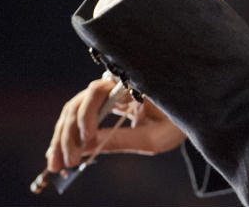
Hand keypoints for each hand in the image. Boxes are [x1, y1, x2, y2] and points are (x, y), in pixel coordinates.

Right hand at [46, 77, 187, 173]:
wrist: (191, 113)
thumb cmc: (178, 122)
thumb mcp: (155, 137)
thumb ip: (122, 140)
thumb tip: (88, 147)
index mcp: (131, 83)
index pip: (97, 90)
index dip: (87, 115)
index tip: (88, 140)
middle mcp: (114, 84)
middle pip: (79, 103)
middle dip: (68, 134)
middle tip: (66, 163)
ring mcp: (106, 95)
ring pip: (73, 112)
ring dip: (61, 139)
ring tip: (57, 165)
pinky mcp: (103, 106)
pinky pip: (78, 119)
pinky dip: (66, 138)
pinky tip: (57, 157)